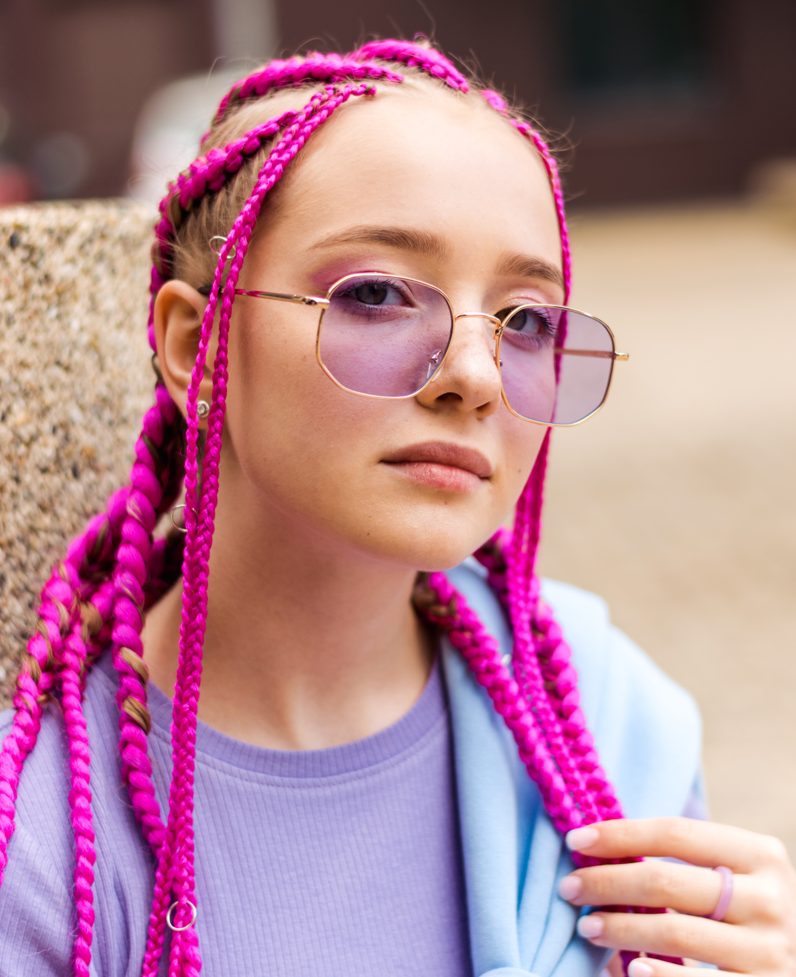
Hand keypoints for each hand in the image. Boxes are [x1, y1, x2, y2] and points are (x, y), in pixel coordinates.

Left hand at [556, 817, 795, 974]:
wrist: (792, 968)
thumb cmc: (742, 915)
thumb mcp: (726, 878)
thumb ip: (677, 860)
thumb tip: (596, 846)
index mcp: (761, 855)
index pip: (676, 832)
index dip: (621, 834)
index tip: (576, 840)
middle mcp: (771, 900)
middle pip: (668, 881)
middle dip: (609, 882)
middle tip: (570, 887)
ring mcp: (769, 951)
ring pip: (676, 932)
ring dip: (621, 929)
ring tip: (587, 926)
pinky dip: (658, 975)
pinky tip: (628, 967)